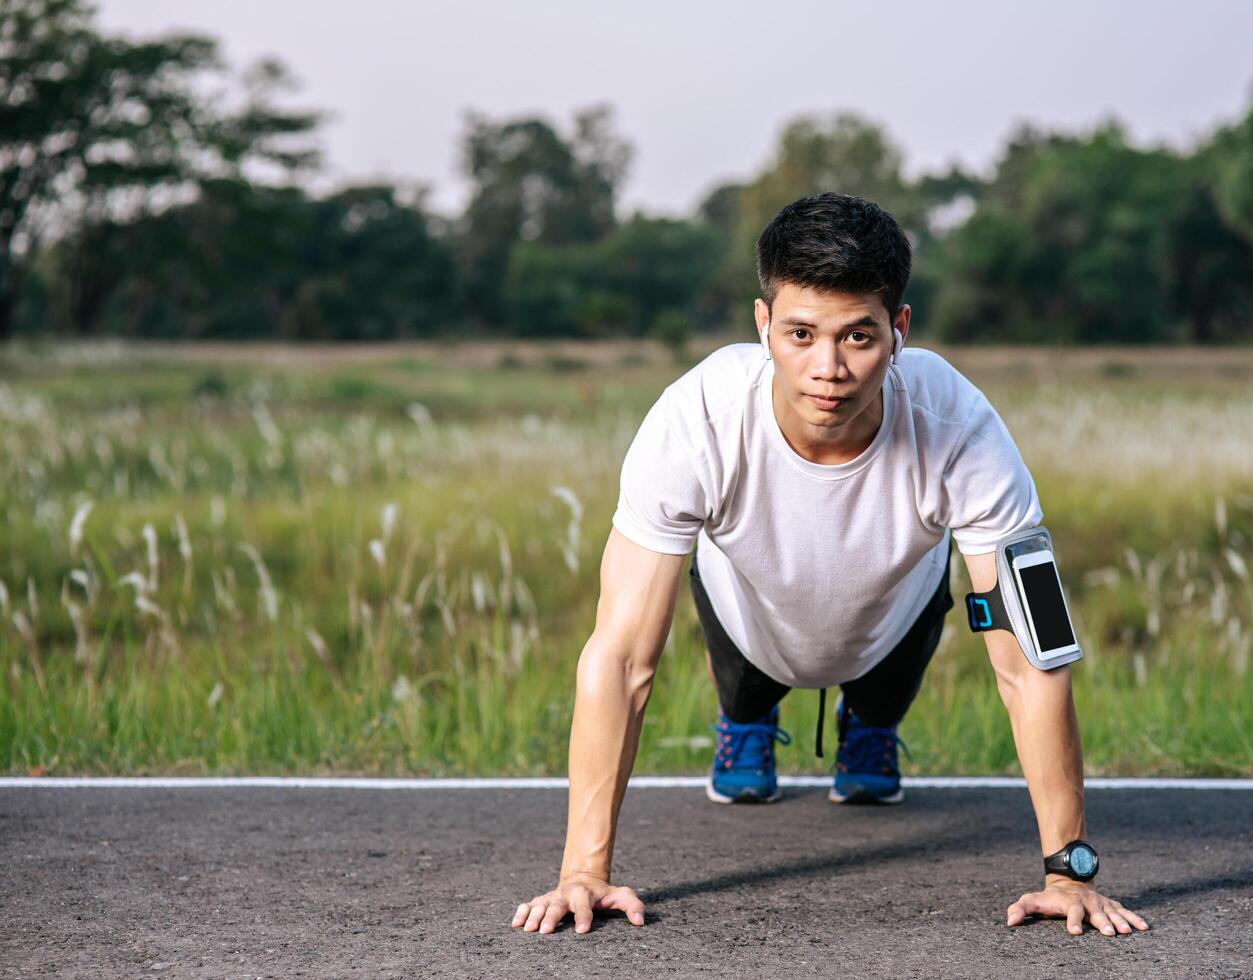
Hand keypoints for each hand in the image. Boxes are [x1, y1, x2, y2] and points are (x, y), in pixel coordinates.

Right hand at [511, 873, 645, 934]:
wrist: (584, 876)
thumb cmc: (603, 893)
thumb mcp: (620, 895)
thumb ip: (632, 905)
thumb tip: (641, 921)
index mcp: (585, 893)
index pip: (585, 905)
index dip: (584, 916)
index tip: (582, 931)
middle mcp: (566, 894)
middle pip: (557, 904)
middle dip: (551, 917)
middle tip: (546, 932)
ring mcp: (552, 896)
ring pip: (540, 904)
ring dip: (534, 916)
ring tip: (527, 929)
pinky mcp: (541, 900)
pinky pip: (528, 904)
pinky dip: (521, 912)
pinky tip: (516, 924)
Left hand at [1007, 878, 1148, 935]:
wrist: (1069, 879)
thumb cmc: (1049, 896)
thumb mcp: (1032, 900)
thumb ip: (1020, 909)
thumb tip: (1010, 921)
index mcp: (1069, 902)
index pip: (1071, 911)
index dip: (1073, 921)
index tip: (1075, 932)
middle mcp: (1087, 901)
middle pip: (1096, 912)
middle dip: (1102, 922)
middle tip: (1109, 933)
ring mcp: (1100, 902)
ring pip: (1112, 911)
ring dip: (1121, 921)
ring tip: (1127, 932)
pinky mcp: (1110, 904)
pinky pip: (1124, 911)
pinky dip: (1134, 918)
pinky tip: (1144, 927)